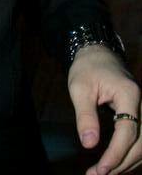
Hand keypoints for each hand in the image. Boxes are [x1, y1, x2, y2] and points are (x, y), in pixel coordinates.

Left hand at [68, 45, 140, 173]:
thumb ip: (85, 116)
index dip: (116, 154)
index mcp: (129, 94)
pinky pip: (140, 139)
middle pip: (141, 143)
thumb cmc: (87, 68)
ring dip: (127, 162)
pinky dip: (130, 154)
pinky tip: (115, 163)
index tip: (100, 169)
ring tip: (103, 172)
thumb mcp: (80, 88)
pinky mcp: (138, 114)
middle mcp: (141, 104)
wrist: (96, 52)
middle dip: (121, 163)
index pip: (128, 132)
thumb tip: (89, 145)